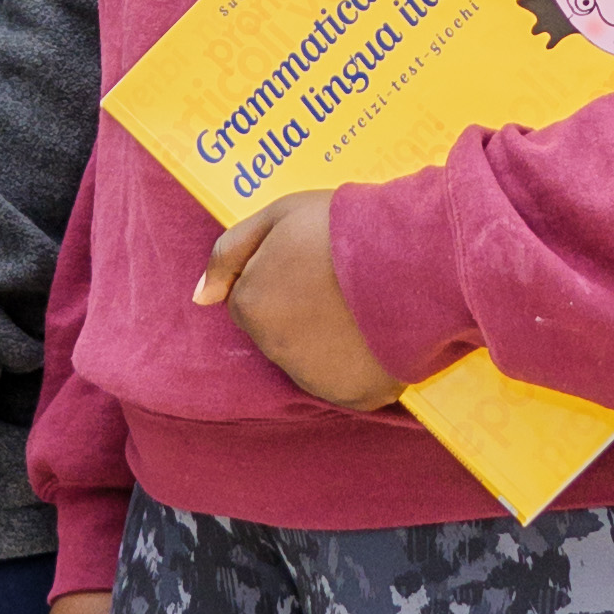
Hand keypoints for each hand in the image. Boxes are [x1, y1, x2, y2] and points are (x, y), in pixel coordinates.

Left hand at [194, 187, 401, 407]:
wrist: (413, 257)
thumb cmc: (343, 227)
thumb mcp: (277, 217)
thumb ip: (228, 253)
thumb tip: (199, 297)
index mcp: (251, 305)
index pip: (248, 303)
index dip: (280, 282)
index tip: (312, 267)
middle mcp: (273, 349)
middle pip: (276, 335)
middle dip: (300, 314)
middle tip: (340, 286)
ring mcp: (313, 377)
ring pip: (308, 363)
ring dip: (326, 343)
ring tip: (363, 310)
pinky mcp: (352, 396)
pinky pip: (346, 384)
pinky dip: (357, 367)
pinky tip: (376, 337)